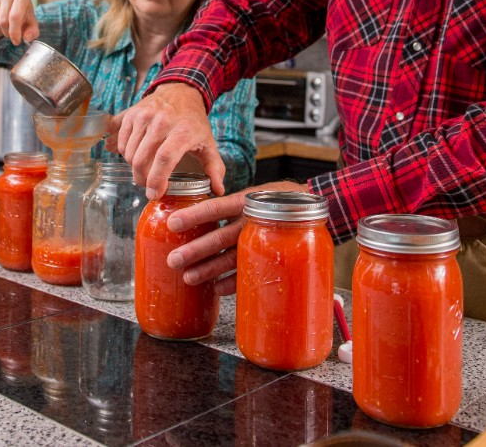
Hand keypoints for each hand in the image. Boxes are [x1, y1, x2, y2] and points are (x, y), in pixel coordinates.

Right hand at [0, 0, 38, 45]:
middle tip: (11, 32)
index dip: (15, 32)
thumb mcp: (30, 23)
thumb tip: (27, 37)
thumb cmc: (22, 15)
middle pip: (4, 21)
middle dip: (7, 32)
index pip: (15, 17)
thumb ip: (32, 32)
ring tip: (5, 23)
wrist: (9, 6)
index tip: (16, 41)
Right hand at [111, 83, 224, 197]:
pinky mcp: (132, 114)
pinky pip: (121, 142)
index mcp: (183, 131)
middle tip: (148, 186)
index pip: (164, 158)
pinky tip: (137, 156)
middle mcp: (162, 121)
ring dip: (134, 168)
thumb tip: (218, 190)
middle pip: (142, 158)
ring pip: (129, 153)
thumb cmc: (194, 122)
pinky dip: (126, 155)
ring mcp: (144, 116)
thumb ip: (214, 167)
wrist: (181, 91)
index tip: (154, 194)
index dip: (156, 179)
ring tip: (144, 170)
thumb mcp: (208, 143)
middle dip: (142, 179)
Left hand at [164, 180, 311, 296]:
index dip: (193, 215)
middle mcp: (250, 222)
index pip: (215, 208)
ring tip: (189, 278)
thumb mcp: (252, 195)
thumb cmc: (273, 199)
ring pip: (231, 257)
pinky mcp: (271, 257)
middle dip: (195, 250)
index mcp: (244, 202)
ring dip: (210, 269)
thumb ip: (228, 205)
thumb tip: (191, 214)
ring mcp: (261, 241)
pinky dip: (232, 282)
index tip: (171, 223)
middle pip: (219, 237)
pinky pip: (249, 272)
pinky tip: (216, 290)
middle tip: (173, 260)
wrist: (314, 206)